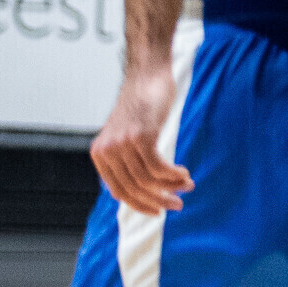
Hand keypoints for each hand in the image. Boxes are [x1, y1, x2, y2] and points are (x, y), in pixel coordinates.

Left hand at [91, 62, 193, 214]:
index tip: (158, 211)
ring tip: (187, 186)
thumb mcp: (128, 133)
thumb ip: (129, 157)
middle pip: (133, 188)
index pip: (119, 191)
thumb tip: (146, 186)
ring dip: (171, 187)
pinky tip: (183, 173)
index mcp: (100, 154)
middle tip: (177, 205)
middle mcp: (107, 151)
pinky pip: (157, 166)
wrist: (148, 75)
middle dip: (158, 201)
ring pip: (147, 180)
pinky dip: (173, 174)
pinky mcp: (141, 136)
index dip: (139, 205)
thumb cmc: (143, 104)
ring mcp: (123, 143)